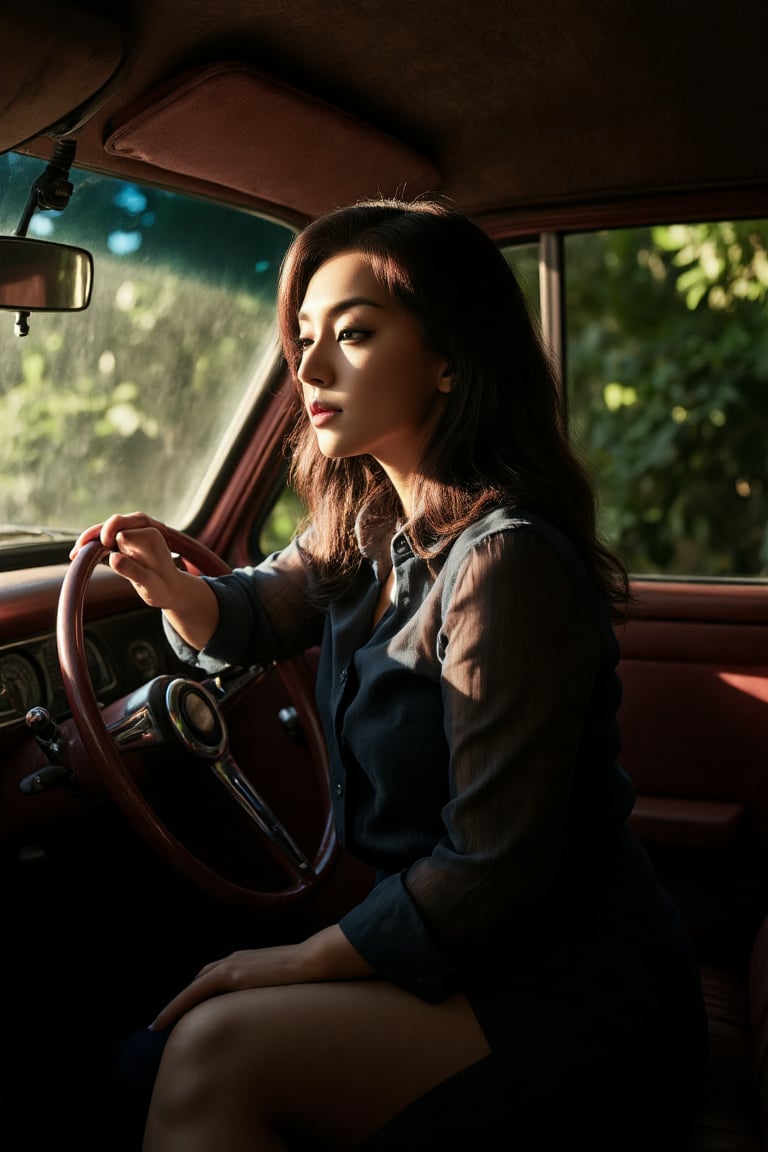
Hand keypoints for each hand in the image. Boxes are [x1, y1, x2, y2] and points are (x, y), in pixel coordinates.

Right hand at [69, 511, 219, 647]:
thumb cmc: (162, 588)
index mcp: (150, 535)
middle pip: (113, 523)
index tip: (102, 548)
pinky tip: (79, 554)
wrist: (170, 590)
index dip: (109, 537)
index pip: (123, 531)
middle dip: (94, 533)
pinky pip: (105, 539)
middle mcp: (142, 529)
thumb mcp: (150, 585)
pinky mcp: (125, 542)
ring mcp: (133, 534)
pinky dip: (92, 545)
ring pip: (106, 530)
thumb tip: (113, 557)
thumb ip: (134, 571)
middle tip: (78, 548)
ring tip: (75, 554)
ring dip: (90, 539)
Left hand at [150, 926, 374, 1030]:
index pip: (215, 976)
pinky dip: (175, 1006)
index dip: (199, 991)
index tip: (189, 1006)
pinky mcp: (231, 976)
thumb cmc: (309, 973)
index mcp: (247, 961)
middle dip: (184, 998)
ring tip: (158, 1025)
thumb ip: (275, 988)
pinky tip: (162, 1023)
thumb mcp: (285, 982)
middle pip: (200, 980)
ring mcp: (231, 966)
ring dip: (175, 1005)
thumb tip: (281, 1004)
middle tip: (169, 1019)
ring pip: (193, 987)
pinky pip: (193, 993)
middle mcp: (234, 960)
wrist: (315, 960)